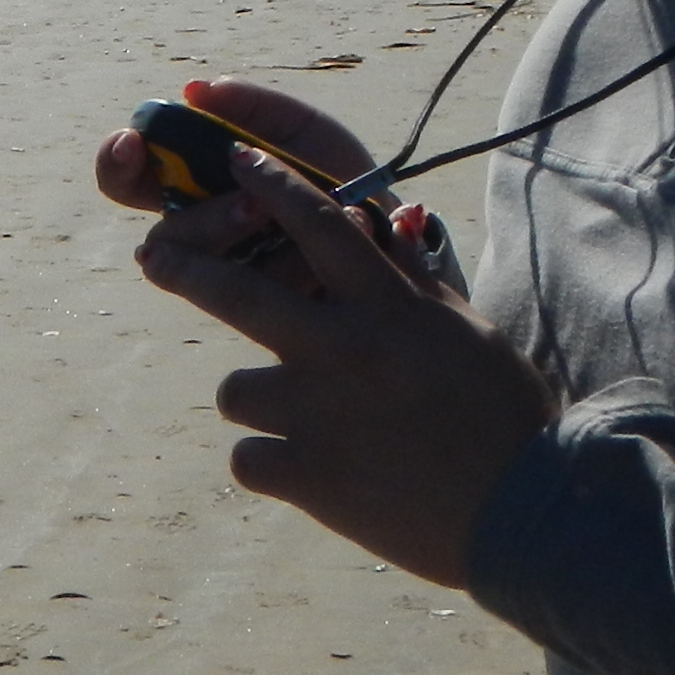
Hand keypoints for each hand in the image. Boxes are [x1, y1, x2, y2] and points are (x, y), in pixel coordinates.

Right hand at [95, 74, 381, 285]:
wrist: (401, 243)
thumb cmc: (341, 182)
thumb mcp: (305, 132)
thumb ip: (255, 107)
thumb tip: (196, 89)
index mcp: (198, 189)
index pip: (127, 179)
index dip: (115, 161)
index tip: (133, 143)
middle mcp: (205, 239)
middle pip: (165, 239)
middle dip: (205, 221)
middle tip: (252, 206)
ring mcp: (231, 283)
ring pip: (200, 276)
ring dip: (248, 246)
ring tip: (300, 228)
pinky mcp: (266, 322)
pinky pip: (260, 301)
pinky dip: (305, 263)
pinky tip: (343, 244)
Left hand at [134, 140, 556, 589]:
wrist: (522, 515)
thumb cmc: (505, 418)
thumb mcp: (468, 333)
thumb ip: (414, 283)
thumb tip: (388, 224)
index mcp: (388, 308)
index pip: (321, 224)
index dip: (274, 183)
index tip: (238, 158)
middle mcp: (342, 349)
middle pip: (236, 293)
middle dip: (184, 268)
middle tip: (153, 254)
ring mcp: (316, 414)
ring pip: (234, 390)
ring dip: (260, 401)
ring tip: (309, 425)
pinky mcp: (304, 477)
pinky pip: (248, 458)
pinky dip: (273, 465)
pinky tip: (316, 475)